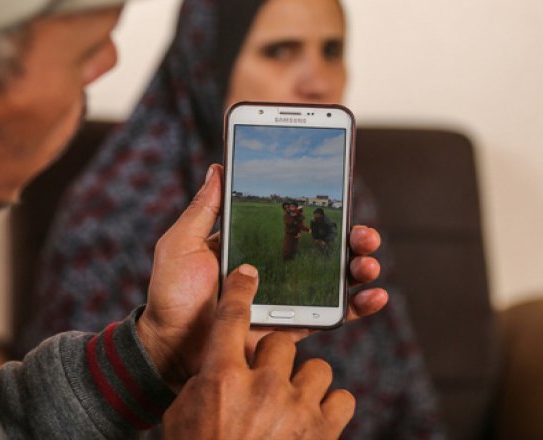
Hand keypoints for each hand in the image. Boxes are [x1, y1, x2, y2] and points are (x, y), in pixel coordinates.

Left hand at [136, 164, 387, 388]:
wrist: (169, 347)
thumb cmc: (171, 295)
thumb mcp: (181, 243)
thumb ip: (203, 210)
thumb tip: (218, 168)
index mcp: (251, 244)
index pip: (294, 221)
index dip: (319, 209)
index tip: (339, 195)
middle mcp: (273, 268)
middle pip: (323, 247)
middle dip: (351, 236)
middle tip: (362, 233)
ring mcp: (285, 297)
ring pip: (335, 278)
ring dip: (360, 266)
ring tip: (367, 262)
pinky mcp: (291, 327)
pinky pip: (331, 315)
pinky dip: (358, 306)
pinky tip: (372, 295)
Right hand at [162, 265, 354, 438]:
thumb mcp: (184, 414)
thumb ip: (204, 382)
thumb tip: (220, 366)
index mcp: (221, 376)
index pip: (233, 317)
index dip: (241, 290)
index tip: (248, 274)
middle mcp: (261, 385)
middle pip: (282, 342)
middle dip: (276, 360)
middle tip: (267, 381)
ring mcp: (296, 408)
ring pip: (317, 368)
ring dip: (305, 384)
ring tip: (292, 405)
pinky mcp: (323, 431)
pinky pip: (342, 398)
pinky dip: (330, 408)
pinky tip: (314, 419)